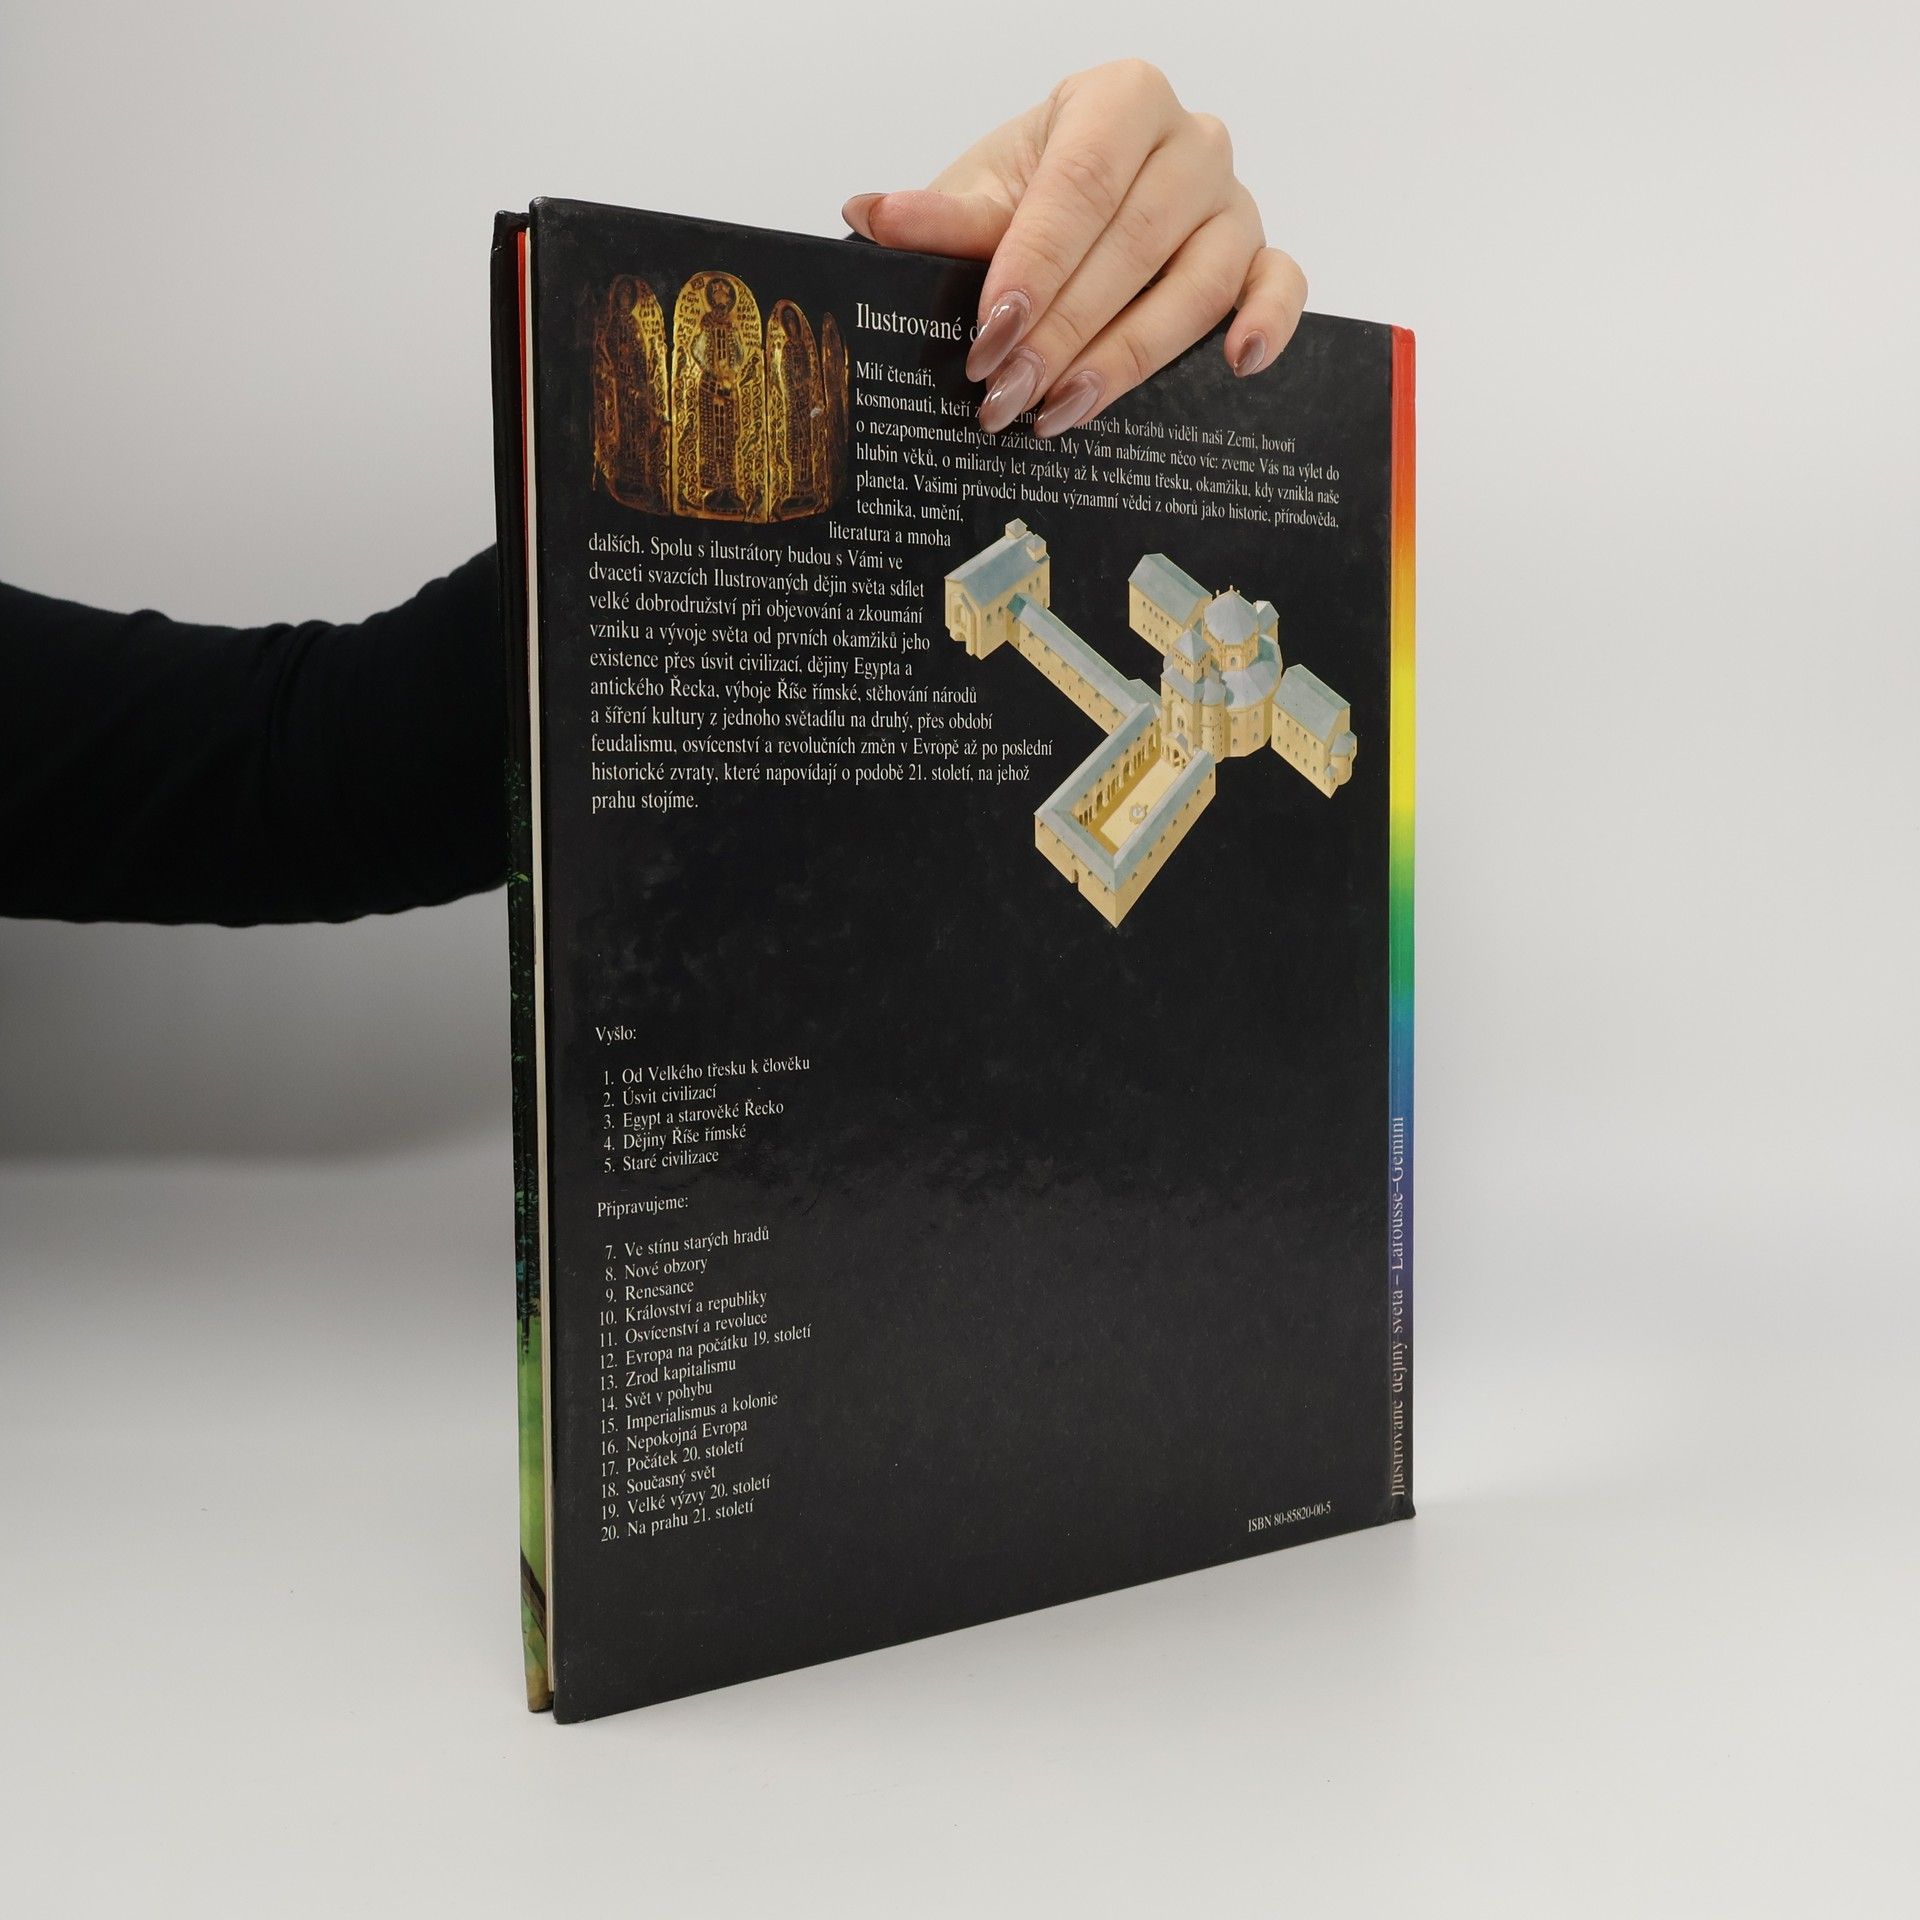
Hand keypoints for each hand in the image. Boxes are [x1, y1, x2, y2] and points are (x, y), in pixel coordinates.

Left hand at [842, 59, 1304, 437]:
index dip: (1034, 266)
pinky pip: (1281, 284)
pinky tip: (1236, 365)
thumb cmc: (1029, 197)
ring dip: (1127, 358)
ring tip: (1062, 411)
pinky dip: (1268, 321)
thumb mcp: (978, 199)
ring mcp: (1231, 201)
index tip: (990, 334)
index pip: (1082, 185)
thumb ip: (939, 217)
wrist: (1069, 213)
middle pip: (1134, 245)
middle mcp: (1189, 141)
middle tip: (1006, 396)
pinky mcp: (1258, 255)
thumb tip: (870, 218)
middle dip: (1063, 332)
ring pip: (1198, 284)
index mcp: (1120, 100)